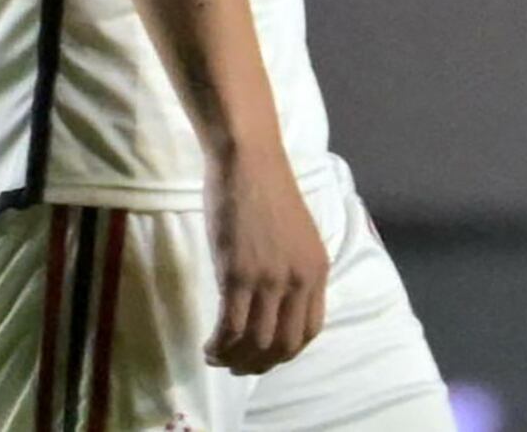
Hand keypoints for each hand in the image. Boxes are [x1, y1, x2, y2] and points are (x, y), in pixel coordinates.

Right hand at [202, 150, 329, 374]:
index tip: (265, 355)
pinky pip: (230, 328)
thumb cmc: (267, 192)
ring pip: (255, 342)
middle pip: (284, 345)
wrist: (249, 161)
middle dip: (259, 364)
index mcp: (318, 270)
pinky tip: (208, 346)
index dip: (286, 352)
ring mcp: (269, 279)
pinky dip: (219, 346)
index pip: (310, 331)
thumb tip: (276, 307)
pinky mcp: (237, 275)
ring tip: (217, 356)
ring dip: (235, 359)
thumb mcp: (297, 237)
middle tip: (237, 365)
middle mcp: (299, 280)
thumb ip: (292, 271)